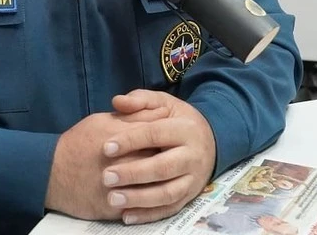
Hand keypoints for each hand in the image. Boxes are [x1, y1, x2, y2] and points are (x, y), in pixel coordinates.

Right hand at [44, 106, 166, 220]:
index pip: (156, 136)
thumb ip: (132, 116)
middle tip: (176, 158)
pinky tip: (153, 196)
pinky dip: (149, 204)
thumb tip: (161, 113)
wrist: (51, 172)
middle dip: (170, 160)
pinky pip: (139, 209)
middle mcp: (122, 163)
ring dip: (162, 184)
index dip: (168, 136)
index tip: (174, 137)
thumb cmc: (78, 142)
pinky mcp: (113, 208)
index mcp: (121, 138)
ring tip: (167, 178)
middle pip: (158, 162)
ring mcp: (118, 188)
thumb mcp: (102, 120)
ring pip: (152, 188)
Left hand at [101, 89, 216, 224]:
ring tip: (113, 199)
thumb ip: (140, 100)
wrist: (211, 140)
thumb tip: (117, 102)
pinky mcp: (190, 196)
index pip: (155, 134)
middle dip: (133, 173)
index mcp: (185, 129)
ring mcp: (193, 179)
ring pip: (167, 193)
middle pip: (162, 167)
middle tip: (106, 177)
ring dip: (139, 199)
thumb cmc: (178, 120)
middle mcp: (193, 156)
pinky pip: (169, 209)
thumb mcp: (164, 103)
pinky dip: (148, 215)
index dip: (129, 140)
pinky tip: (126, 216)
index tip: (105, 147)